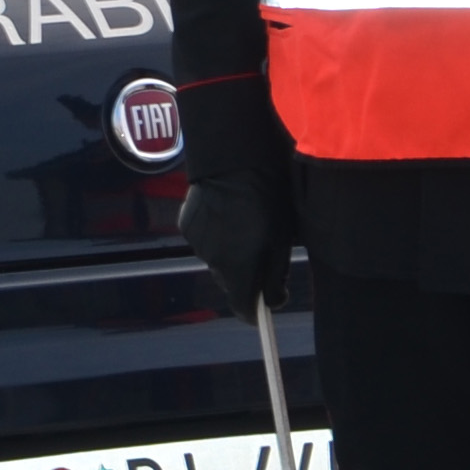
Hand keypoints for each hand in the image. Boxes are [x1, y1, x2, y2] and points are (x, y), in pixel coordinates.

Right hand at [179, 169, 293, 308]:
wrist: (235, 158)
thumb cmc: (268, 197)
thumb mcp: (282, 238)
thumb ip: (276, 274)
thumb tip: (274, 301)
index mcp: (239, 268)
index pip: (243, 308)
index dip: (254, 311)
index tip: (265, 308)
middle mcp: (213, 261)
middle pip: (230, 283)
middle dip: (246, 276)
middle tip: (264, 253)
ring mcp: (197, 242)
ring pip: (217, 260)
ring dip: (230, 253)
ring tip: (246, 225)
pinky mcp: (187, 223)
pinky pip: (204, 240)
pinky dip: (216, 235)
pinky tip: (228, 213)